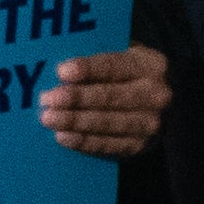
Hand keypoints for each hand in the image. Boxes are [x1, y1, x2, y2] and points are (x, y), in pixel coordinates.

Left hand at [36, 43, 170, 164]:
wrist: (156, 105)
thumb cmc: (126, 75)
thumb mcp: (122, 57)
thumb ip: (97, 59)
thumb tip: (60, 69)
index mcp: (151, 65)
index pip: (115, 65)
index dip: (88, 69)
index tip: (61, 71)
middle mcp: (156, 95)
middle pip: (110, 97)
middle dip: (76, 98)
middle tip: (47, 99)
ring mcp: (149, 123)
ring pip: (107, 123)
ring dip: (74, 121)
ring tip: (49, 118)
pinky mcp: (139, 146)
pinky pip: (107, 145)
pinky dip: (83, 142)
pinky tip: (63, 136)